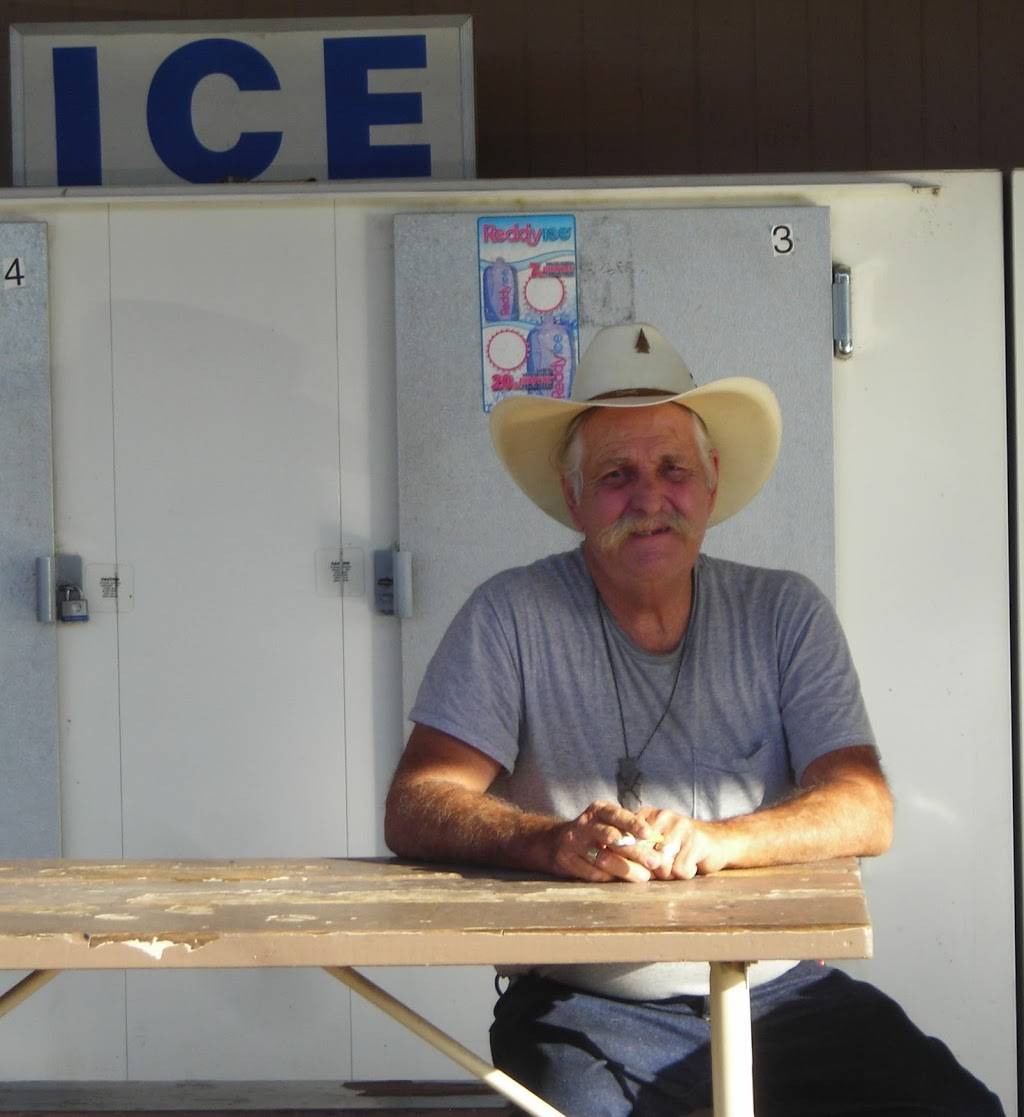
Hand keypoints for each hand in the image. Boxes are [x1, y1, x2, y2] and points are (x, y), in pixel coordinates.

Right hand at [550, 800, 666, 881]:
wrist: (557, 842)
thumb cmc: (596, 833)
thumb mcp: (610, 823)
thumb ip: (630, 832)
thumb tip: (660, 845)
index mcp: (598, 810)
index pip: (618, 815)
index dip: (634, 824)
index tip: (651, 835)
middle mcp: (584, 823)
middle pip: (611, 837)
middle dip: (635, 851)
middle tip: (655, 862)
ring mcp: (573, 842)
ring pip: (602, 858)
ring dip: (625, 869)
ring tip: (643, 877)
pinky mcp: (566, 860)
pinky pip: (591, 872)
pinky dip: (608, 878)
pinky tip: (620, 881)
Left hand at [636, 807, 726, 879]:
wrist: (718, 842)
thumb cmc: (680, 848)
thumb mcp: (654, 845)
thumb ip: (637, 852)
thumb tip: (619, 865)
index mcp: (648, 814)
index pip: (628, 839)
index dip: (630, 858)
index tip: (633, 866)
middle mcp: (663, 816)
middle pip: (644, 855)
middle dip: (652, 869)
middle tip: (665, 867)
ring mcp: (681, 826)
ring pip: (662, 864)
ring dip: (670, 873)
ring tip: (679, 863)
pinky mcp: (697, 840)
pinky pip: (680, 870)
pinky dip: (686, 874)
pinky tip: (692, 863)